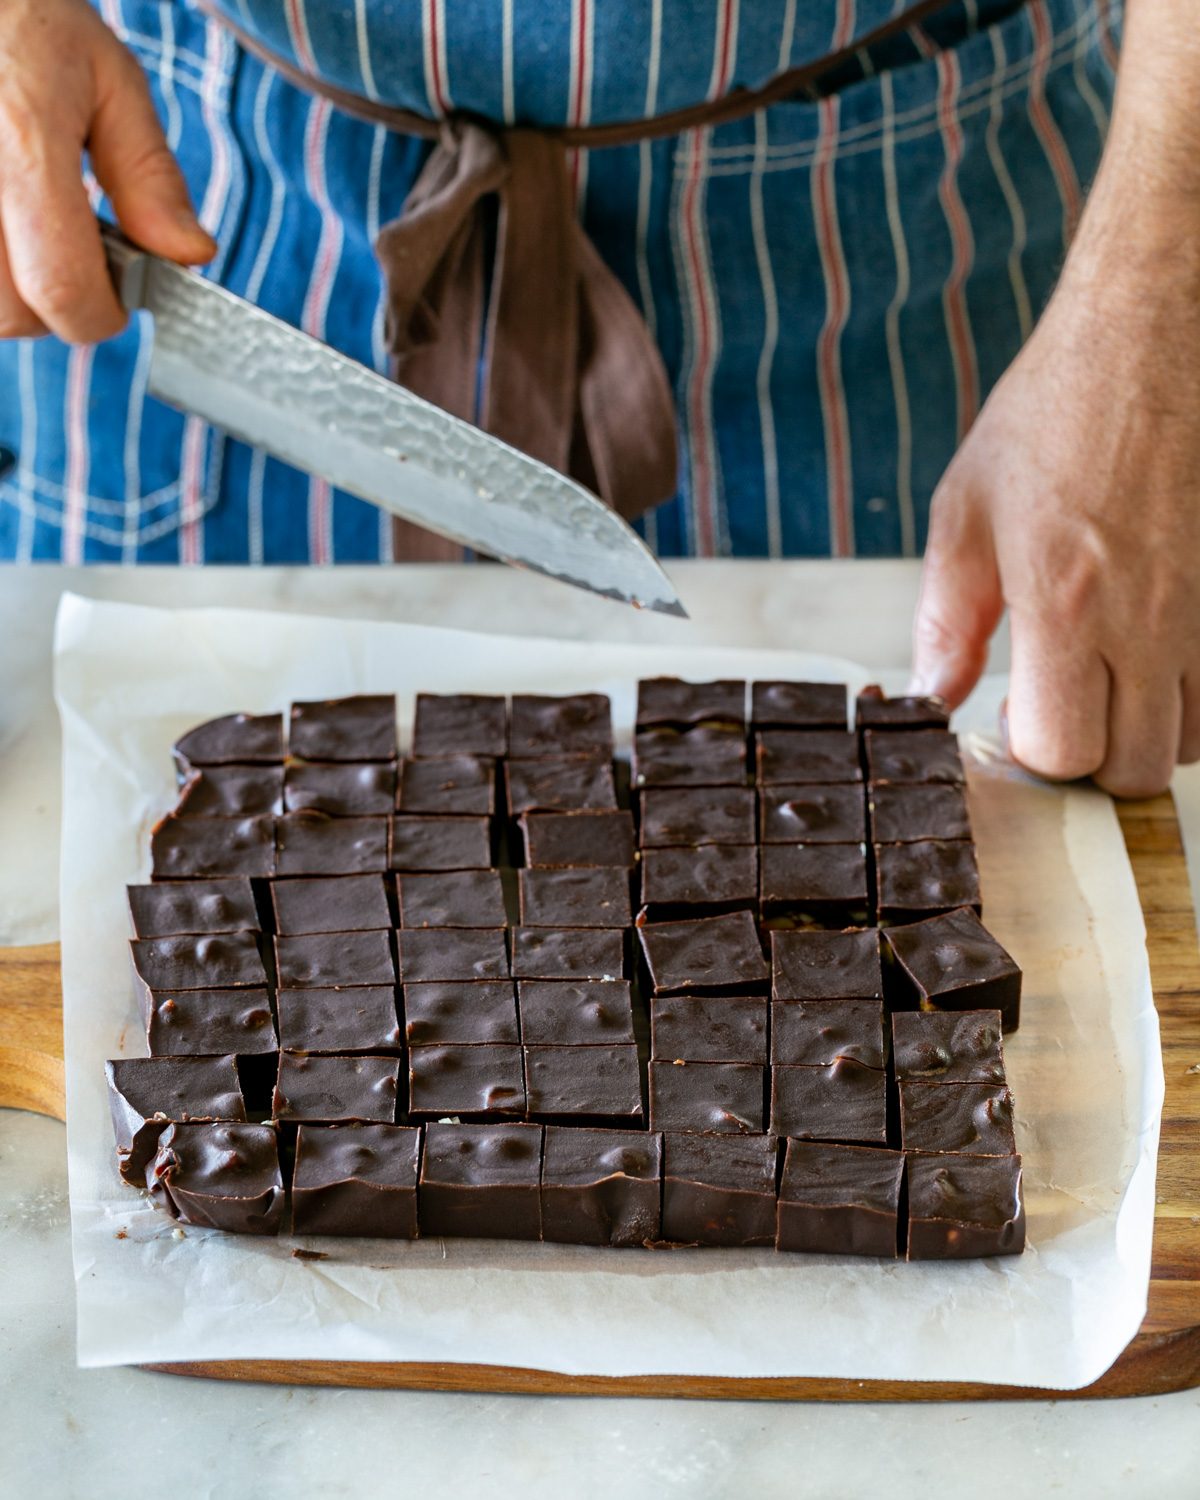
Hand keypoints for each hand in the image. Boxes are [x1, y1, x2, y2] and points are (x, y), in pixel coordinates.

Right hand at [0, 0, 214, 343]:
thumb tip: (190, 255)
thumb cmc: (21, 15)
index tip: (114, 296)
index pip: (62, 289)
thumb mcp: (105, 75)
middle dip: (53, 306)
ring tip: (22, 232)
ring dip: (7, 293)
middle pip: (11, 314)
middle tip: (65, 255)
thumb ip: (149, 175)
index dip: (100, 313)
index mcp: (22, 144)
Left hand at [910, 194, 1199, 798]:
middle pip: (1133, 766)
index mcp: (1064, 602)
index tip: (1014, 719)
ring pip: (1192, 741)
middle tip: (1062, 709)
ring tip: (1106, 682)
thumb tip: (932, 695)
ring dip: (1144, 730)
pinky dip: (1189, 696)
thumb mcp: (966, 512)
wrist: (1154, 333)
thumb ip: (945, 619)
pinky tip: (1152, 655)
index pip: (1063, 752)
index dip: (1033, 754)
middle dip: (1089, 758)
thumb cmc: (1054, 412)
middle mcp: (1147, 619)